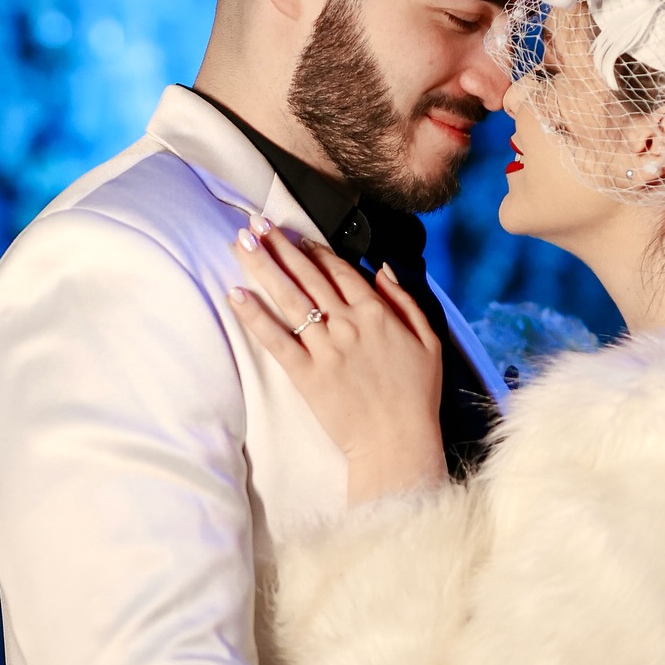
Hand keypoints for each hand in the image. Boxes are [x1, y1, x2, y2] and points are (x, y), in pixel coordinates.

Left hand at [229, 220, 446, 503]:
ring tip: (242, 242)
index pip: (339, 271)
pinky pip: (275, 339)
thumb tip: (384, 269)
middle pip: (308, 276)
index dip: (315, 250)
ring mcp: (325, 349)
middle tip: (256, 222)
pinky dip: (254, 316)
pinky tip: (236, 294)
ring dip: (264, 266)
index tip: (296, 232)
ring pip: (289, 298)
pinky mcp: (306, 375)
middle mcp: (348, 324)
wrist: (398, 443)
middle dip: (281, 246)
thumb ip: (406, 302)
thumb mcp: (429, 341)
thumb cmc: (417, 396)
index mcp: (377, 314)